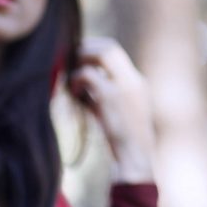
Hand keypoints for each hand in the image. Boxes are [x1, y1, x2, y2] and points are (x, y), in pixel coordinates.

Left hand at [68, 37, 155, 183]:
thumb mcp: (113, 113)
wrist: (135, 160)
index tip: (77, 58)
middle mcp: (134, 80)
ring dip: (82, 60)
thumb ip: (101, 95)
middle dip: (86, 48)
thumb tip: (79, 83)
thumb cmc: (122, 142)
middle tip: (69, 61)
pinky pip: (88, 74)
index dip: (93, 49)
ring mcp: (125, 86)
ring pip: (102, 53)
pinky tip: (73, 93)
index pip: (115, 52)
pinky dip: (77, 79)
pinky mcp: (112, 97)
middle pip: (109, 46)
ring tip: (71, 78)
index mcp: (137, 83)